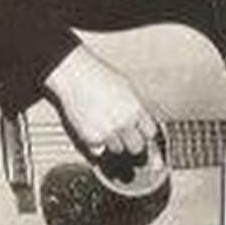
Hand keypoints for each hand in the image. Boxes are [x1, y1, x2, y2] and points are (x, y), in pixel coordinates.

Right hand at [45, 43, 160, 159]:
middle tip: (123, 133)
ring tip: (103, 124)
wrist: (74, 74)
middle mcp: (124, 123)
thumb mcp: (127, 87)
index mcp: (136, 109)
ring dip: (112, 141)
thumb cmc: (99, 76)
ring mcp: (108, 132)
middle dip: (132, 142)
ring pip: (117, 149)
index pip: (150, 133)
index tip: (139, 131)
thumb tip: (143, 121)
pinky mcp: (91, 138)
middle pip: (137, 148)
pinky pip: (98, 149)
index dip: (144, 132)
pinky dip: (95, 142)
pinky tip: (92, 126)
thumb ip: (137, 107)